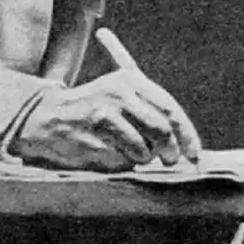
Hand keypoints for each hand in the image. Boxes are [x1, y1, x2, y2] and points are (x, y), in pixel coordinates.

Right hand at [14, 29, 201, 171]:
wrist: (48, 117)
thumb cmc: (97, 108)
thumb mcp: (123, 90)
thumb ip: (155, 108)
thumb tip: (189, 145)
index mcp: (131, 79)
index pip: (170, 108)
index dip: (187, 134)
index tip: (195, 154)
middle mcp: (119, 93)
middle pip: (162, 129)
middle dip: (170, 150)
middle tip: (169, 160)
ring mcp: (104, 115)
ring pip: (144, 149)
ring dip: (143, 158)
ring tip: (131, 152)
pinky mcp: (92, 138)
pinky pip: (122, 161)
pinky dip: (123, 164)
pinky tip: (109, 153)